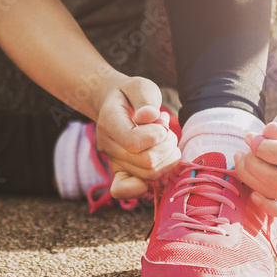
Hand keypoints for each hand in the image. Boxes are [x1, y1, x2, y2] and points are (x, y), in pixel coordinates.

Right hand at [94, 75, 179, 198]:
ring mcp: (114, 161)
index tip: (161, 121)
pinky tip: (157, 168)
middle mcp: (108, 146)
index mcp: (109, 123)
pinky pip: (125, 190)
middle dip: (166, 147)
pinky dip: (144, 187)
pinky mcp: (121, 172)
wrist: (113, 105)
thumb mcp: (139, 86)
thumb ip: (145, 99)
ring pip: (148, 175)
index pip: (134, 142)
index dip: (156, 135)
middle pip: (146, 163)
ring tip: (164, 141)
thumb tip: (150, 116)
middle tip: (166, 131)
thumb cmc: (129, 95)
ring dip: (167, 159)